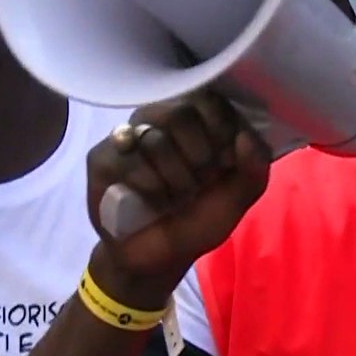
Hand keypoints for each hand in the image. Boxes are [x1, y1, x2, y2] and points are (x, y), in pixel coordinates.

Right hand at [85, 89, 270, 300]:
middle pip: (180, 112)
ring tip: (176, 197)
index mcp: (195, 119)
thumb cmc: (199, 219)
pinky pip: (127, 160)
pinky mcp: (100, 158)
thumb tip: (244, 136)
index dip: (222, 129)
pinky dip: (149, 188)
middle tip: (200, 182)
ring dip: (176, 179)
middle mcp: (158, 119)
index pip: (210, 97)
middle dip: (199, 156)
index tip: (226, 160)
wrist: (160, 258)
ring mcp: (127, 135)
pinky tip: (150, 202)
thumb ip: (254, 167)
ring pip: (154, 138)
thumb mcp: (238, 197)